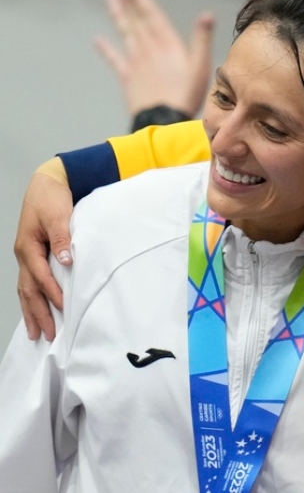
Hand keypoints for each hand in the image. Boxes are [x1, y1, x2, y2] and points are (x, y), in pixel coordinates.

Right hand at [14, 172, 74, 340]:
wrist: (47, 183)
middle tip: (48, 334)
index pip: (40, 276)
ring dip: (32, 311)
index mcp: (28, 246)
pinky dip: (32, 298)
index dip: (52, 293)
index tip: (64, 309)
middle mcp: (24, 254)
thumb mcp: (58, 215)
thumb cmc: (52, 198)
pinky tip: (36, 310)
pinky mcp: (33, 255)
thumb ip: (61, 238)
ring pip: (26, 289)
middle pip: (28, 290)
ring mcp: (26, 256)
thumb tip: (65, 261)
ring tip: (37, 332)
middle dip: (37, 313)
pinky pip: (30, 282)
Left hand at [94, 0, 213, 117]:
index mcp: (167, 44)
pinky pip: (115, 60)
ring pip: (125, 34)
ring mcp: (135, 63)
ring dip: (118, 17)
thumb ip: (202, 40)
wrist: (164, 119)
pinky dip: (106, 49)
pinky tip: (98, 40)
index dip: (139, 0)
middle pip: (137, 22)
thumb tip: (207, 15)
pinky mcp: (127, 77)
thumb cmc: (187, 94)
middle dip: (128, 3)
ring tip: (110, 2)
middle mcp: (148, 49)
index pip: (151, 16)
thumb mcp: (201, 66)